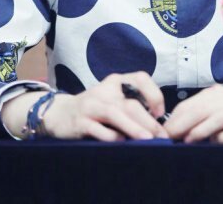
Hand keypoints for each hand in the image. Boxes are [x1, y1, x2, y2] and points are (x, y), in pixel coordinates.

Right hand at [3, 71, 167, 141]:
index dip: (154, 94)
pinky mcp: (80, 121)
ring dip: (133, 128)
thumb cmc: (95, 108)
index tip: (160, 112)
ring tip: (147, 140)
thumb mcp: (113, 99)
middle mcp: (104, 91)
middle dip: (148, 121)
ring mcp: (91, 105)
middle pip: (130, 103)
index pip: (140, 78)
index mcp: (116, 82)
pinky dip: (110, 136)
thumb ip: (131, 106)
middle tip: (162, 137)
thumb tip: (157, 125)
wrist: (60, 113)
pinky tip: (121, 143)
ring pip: (115, 114)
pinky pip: (97, 129)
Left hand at [164, 85, 222, 142]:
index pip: (188, 105)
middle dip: (180, 126)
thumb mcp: (221, 108)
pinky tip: (215, 145)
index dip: (174, 120)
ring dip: (198, 132)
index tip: (163, 133)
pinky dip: (221, 140)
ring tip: (187, 142)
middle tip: (169, 139)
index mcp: (214, 94)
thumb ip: (202, 115)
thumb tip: (176, 129)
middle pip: (197, 111)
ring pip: (213, 121)